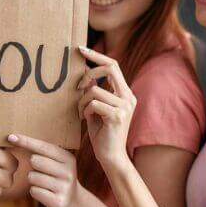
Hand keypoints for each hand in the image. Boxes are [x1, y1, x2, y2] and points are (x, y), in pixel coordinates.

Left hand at [7, 134, 78, 206]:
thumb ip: (41, 151)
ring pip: (32, 177)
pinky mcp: (58, 201)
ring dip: (33, 180)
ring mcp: (64, 187)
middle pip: (35, 161)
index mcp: (67, 158)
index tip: (11, 136)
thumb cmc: (56, 176)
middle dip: (33, 165)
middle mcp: (68, 172)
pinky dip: (35, 191)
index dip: (26, 141)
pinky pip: (34, 191)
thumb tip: (14, 137)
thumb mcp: (55, 161)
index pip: (43, 146)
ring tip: (44, 183)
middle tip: (41, 170)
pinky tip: (44, 192)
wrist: (73, 201)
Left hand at [77, 46, 135, 167]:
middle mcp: (128, 97)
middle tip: (77, 87)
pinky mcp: (117, 116)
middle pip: (109, 68)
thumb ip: (93, 90)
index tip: (81, 49)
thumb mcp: (96, 107)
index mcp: (125, 93)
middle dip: (88, 74)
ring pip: (94, 89)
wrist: (111, 157)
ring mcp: (124, 106)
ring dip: (81, 101)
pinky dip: (85, 111)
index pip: (113, 65)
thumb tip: (83, 72)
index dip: (96, 55)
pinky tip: (86, 120)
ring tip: (81, 113)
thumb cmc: (102, 132)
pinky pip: (93, 103)